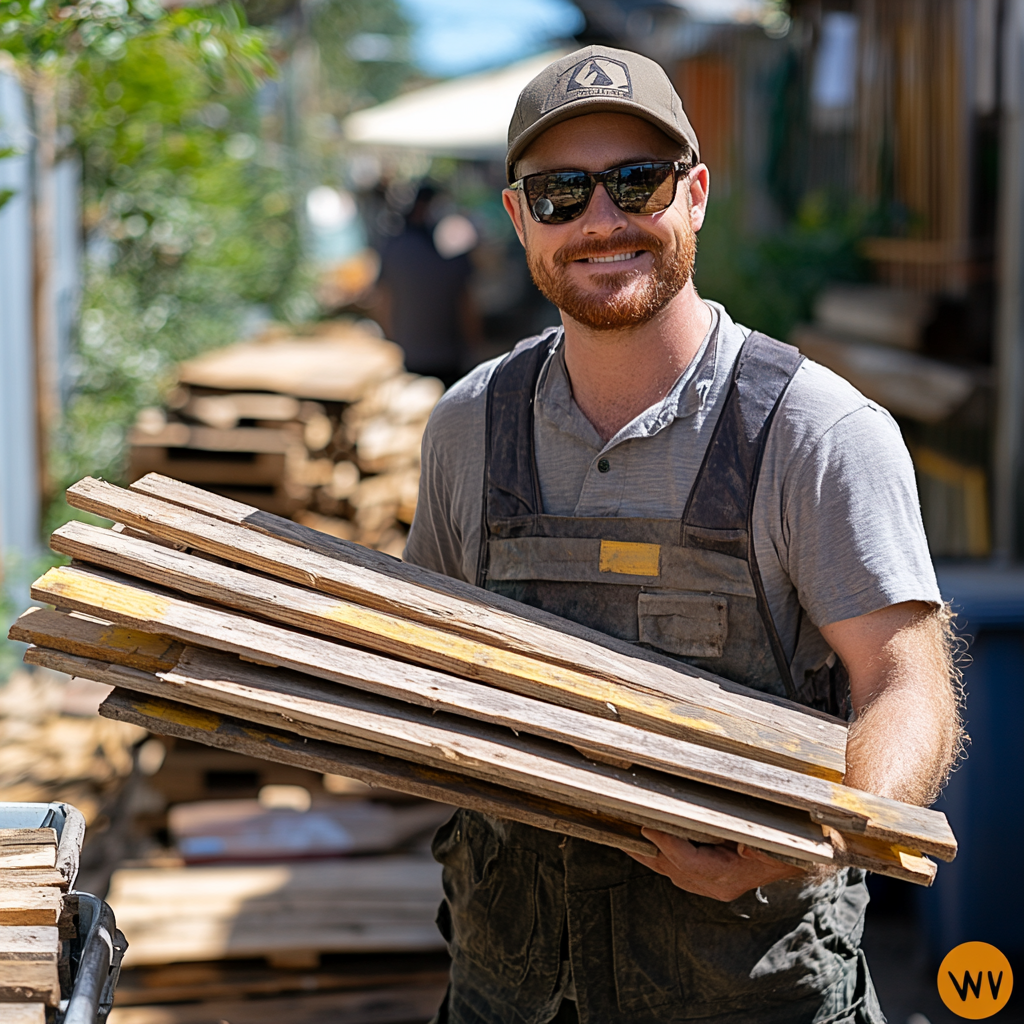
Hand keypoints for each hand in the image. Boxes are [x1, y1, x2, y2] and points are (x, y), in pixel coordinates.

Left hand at [623, 829, 802, 901]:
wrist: (801, 857)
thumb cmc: (786, 841)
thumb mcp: (769, 835)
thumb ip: (751, 836)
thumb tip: (739, 835)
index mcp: (730, 875)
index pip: (689, 863)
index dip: (666, 844)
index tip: (647, 825)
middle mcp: (717, 884)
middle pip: (671, 869)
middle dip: (646, 850)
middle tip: (624, 826)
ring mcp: (711, 884)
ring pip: (670, 871)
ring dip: (648, 853)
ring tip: (625, 832)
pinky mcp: (708, 879)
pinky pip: (677, 869)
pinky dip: (660, 854)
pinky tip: (645, 840)